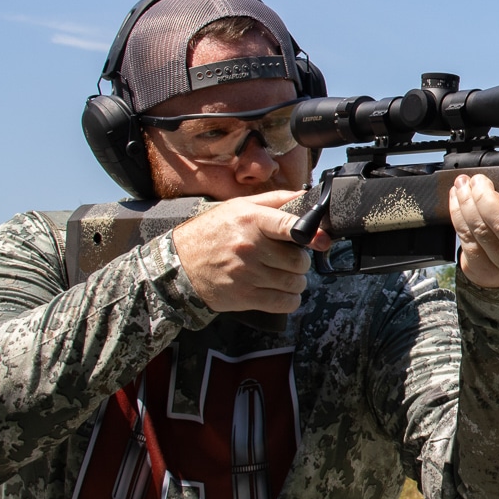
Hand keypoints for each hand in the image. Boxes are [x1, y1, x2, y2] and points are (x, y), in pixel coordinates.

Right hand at [171, 190, 331, 312]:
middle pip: (299, 260)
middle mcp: (250, 246)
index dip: (312, 234)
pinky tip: (280, 291)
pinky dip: (290, 299)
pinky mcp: (245, 296)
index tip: (321, 240)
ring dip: (295, 281)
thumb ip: (275, 200)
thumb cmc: (210, 233)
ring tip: (282, 275)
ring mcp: (247, 274)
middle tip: (285, 259)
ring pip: (295, 283)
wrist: (177, 265)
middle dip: (298, 261)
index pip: (291, 226)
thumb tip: (306, 195)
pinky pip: (285, 303)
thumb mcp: (237, 207)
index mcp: (250, 220)